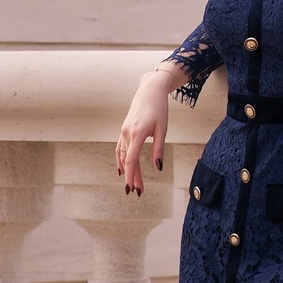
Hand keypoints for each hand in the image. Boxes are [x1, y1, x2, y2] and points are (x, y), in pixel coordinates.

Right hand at [116, 70, 173, 194]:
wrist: (150, 90)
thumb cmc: (159, 108)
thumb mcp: (162, 129)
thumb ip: (159, 149)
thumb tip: (158, 168)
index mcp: (137, 133)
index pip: (131, 160)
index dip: (132, 176)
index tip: (133, 189)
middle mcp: (127, 133)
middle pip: (128, 161)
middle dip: (132, 178)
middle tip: (137, 193)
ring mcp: (123, 131)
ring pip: (123, 155)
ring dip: (127, 171)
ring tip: (131, 184)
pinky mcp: (124, 129)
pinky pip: (120, 148)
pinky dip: (120, 160)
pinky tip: (121, 169)